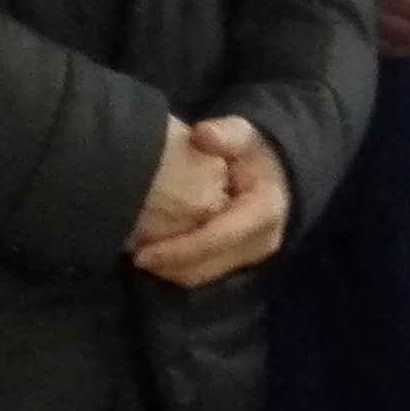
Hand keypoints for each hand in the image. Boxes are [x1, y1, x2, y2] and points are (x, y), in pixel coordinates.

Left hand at [135, 117, 292, 287]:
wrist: (279, 175)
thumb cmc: (254, 154)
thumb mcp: (244, 137)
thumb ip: (227, 134)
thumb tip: (203, 134)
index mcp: (263, 212)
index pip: (217, 239)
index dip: (179, 250)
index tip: (142, 253)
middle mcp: (261, 241)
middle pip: (208, 266)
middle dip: (168, 265)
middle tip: (130, 256)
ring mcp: (252, 256)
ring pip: (204, 276)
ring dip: (170, 271)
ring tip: (139, 255)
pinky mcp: (240, 263)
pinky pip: (205, 275)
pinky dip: (178, 269)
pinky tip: (156, 256)